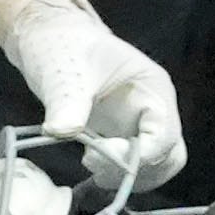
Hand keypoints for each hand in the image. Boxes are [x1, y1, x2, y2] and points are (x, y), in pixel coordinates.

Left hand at [0, 0, 186, 188]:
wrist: (45, 38)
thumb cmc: (61, 45)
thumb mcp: (63, 71)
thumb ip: (67, 102)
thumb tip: (61, 132)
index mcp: (151, 90)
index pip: (165, 135)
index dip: (140, 155)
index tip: (100, 158)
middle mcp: (152, 110)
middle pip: (169, 156)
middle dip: (138, 170)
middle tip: (96, 167)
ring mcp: (137, 124)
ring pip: (154, 166)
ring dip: (127, 176)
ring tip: (90, 167)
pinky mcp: (119, 135)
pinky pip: (130, 165)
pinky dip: (115, 174)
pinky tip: (89, 167)